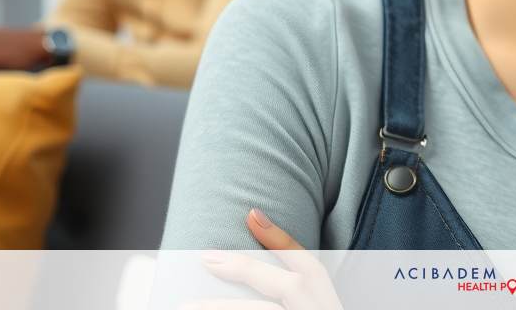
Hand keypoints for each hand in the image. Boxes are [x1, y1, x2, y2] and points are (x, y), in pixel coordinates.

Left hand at [179, 210, 342, 309]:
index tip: (253, 214)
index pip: (313, 271)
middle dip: (248, 269)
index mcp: (331, 308)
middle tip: (207, 257)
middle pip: (293, 285)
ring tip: (185, 305)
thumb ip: (294, 300)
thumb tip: (250, 282)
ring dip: (222, 307)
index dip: (283, 241)